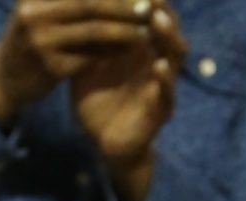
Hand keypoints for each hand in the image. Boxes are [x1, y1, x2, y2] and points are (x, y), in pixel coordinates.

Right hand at [0, 0, 158, 120]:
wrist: (3, 79)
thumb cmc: (31, 39)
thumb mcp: (42, 10)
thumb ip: (69, 1)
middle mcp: (35, 12)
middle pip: (90, 3)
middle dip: (123, 4)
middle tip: (149, 6)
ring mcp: (41, 40)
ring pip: (93, 30)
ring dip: (124, 30)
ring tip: (146, 30)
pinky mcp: (50, 67)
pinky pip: (91, 57)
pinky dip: (113, 52)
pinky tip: (129, 50)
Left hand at [72, 0, 182, 189]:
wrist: (101, 142)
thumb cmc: (96, 99)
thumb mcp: (86, 62)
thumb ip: (86, 38)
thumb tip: (69, 7)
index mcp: (138, 47)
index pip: (148, 15)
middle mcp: (154, 60)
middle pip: (167, 28)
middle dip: (161, 9)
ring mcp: (160, 84)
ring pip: (175, 55)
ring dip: (169, 37)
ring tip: (157, 20)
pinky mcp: (160, 111)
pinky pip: (168, 93)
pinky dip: (165, 79)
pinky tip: (158, 66)